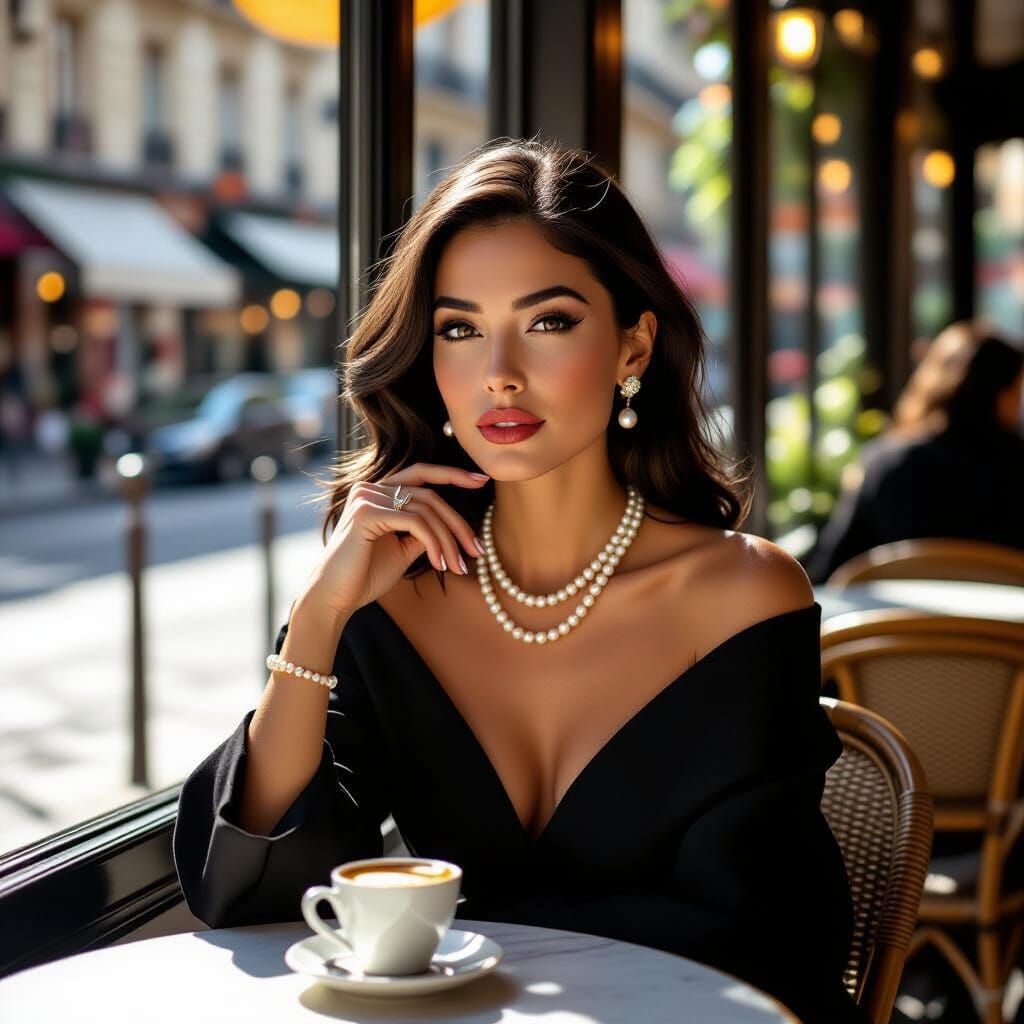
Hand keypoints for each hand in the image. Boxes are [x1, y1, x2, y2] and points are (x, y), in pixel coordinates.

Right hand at [303, 463, 489, 615]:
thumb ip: (424, 532)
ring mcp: (366, 497)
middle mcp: (371, 488)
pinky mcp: (366, 512)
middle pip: (430, 496)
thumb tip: (451, 527)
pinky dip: (434, 543)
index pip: (421, 473)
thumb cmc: (366, 576)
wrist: (336, 597)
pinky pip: (415, 522)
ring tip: (459, 567)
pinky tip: (440, 565)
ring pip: (426, 510)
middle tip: (478, 551)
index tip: (481, 481)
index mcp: (378, 492)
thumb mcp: (403, 549)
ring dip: (448, 541)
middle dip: (459, 524)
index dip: (452, 474)